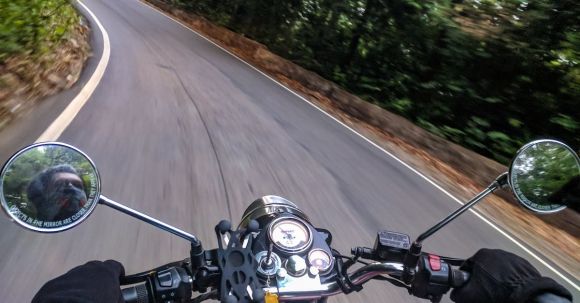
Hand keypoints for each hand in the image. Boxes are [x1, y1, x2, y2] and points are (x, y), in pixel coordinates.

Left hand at [32, 260, 124, 302]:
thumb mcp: (116, 301)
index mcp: (106, 271)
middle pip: (96, 268)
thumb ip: (120, 297)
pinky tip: (69, 301)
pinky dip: (67, 291)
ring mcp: (71, 274)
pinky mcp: (55, 283)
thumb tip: (121, 300)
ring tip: (83, 298)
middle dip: (99, 277)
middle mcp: (88, 268)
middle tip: (101, 290)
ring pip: (79, 276)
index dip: (117, 272)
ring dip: (82, 283)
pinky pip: (64, 285)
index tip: (119, 278)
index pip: (115, 266)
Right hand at [450, 249, 571, 302]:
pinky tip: (510, 290)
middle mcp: (496, 252)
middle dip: (482, 280)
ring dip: (496, 280)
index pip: (467, 268)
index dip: (467, 281)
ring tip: (499, 292)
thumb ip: (457, 293)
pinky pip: (512, 273)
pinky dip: (510, 281)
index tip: (471, 289)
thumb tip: (456, 293)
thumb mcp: (470, 295)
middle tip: (485, 293)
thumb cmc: (499, 292)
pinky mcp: (524, 265)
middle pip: (483, 268)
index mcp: (481, 255)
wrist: (526, 296)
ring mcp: (512, 257)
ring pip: (498, 271)